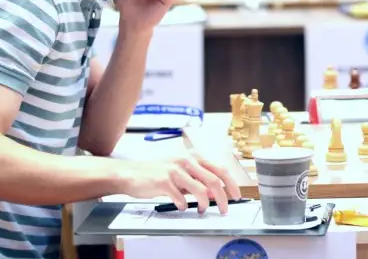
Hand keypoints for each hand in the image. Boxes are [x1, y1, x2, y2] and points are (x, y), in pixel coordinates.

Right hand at [117, 151, 240, 213]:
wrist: (131, 173)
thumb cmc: (157, 173)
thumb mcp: (181, 172)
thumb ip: (198, 179)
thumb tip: (216, 192)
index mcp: (193, 157)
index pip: (220, 169)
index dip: (231, 184)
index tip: (236, 195)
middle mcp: (186, 161)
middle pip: (214, 180)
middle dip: (223, 198)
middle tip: (224, 209)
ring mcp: (175, 170)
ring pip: (201, 190)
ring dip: (204, 204)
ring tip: (201, 210)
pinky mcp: (164, 182)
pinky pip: (181, 198)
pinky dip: (184, 206)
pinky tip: (181, 206)